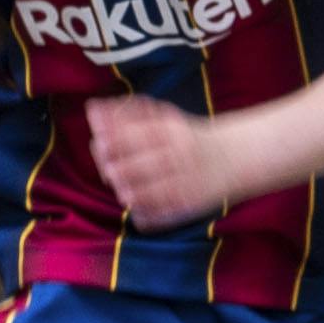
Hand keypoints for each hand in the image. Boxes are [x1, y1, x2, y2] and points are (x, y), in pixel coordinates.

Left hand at [77, 97, 238, 223]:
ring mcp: (185, 184)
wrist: (232, 158)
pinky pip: (158, 214)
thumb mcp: (163, 117)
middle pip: (137, 166)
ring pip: (146, 194)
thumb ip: (127, 113)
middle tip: (108, 169)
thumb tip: (90, 108)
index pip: (134, 136)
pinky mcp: (188, 207)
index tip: (99, 143)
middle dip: (115, 168)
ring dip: (127, 191)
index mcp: (172, 131)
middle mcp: (179, 157)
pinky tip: (135, 205)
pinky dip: (142, 212)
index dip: (110, 141)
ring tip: (121, 187)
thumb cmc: (186, 135)